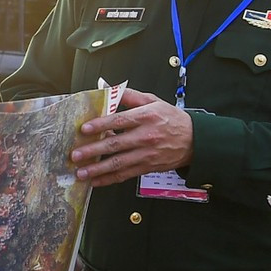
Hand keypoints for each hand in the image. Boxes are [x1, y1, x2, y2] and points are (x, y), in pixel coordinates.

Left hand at [70, 87, 195, 186]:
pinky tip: (95, 181)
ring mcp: (146, 154)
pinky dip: (109, 179)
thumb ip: (129, 95)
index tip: (85, 129)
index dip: (101, 124)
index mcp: (146, 117)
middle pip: (115, 144)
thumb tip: (107, 88)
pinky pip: (125, 175)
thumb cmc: (172, 119)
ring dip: (97, 169)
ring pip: (118, 163)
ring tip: (81, 172)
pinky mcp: (147, 167)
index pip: (120, 120)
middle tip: (76, 155)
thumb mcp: (153, 101)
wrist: (195, 140)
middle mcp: (145, 136)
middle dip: (93, 151)